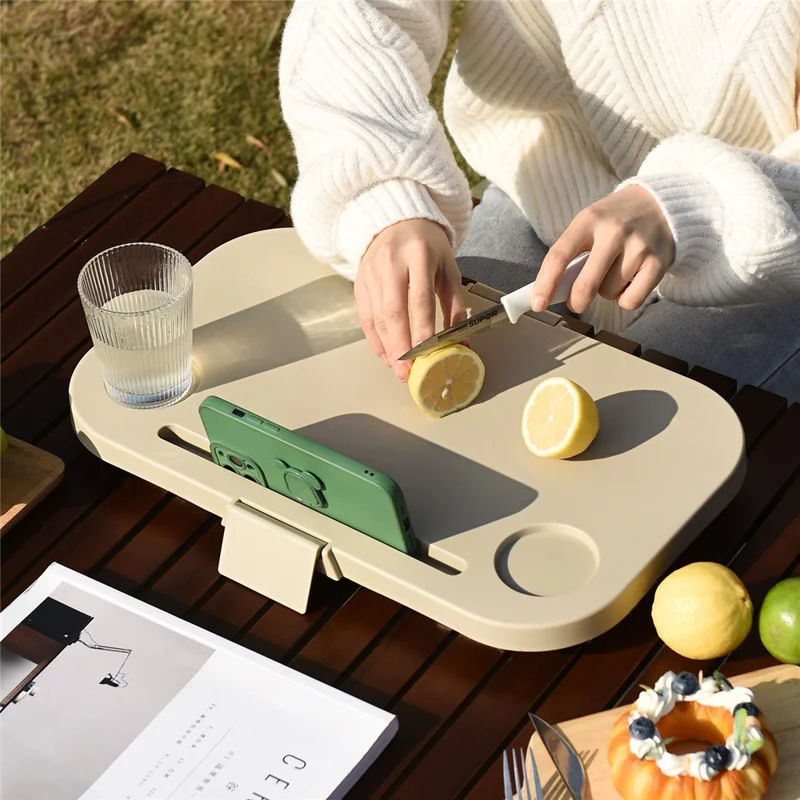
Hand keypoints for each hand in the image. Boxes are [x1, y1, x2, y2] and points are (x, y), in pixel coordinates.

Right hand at [355, 218, 465, 380]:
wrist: (396, 221)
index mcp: (418, 256)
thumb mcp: (448, 269)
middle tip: (408, 372)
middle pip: (393, 312)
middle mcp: (390, 263)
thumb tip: (461, 342)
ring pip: (377, 318)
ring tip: (399, 369)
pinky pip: (365, 317)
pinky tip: (385, 356)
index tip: (426, 353)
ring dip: (387, 348)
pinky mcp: (359, 282)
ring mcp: (371, 273)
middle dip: (400, 346)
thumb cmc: (427, 248)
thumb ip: (455, 305)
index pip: (419, 298)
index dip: (422, 328)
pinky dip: (375, 340)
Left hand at [531, 185, 674, 313]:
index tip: (537, 304)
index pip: (558, 256)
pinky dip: (626, 299)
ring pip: (608, 293)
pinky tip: (630, 281)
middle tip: (576, 302)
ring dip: (606, 292)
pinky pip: (631, 301)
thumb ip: (571, 253)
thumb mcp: (589, 224)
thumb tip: (550, 293)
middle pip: (585, 285)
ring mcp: (638, 247)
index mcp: (588, 220)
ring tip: (616, 270)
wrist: (661, 203)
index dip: (545, 284)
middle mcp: (613, 232)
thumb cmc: (614, 221)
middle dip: (576, 302)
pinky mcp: (658, 262)